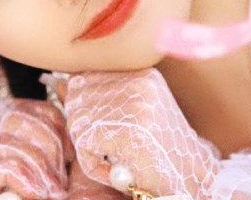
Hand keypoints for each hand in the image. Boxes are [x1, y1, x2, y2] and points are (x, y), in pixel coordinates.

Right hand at [0, 98, 124, 199]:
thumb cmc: (97, 197)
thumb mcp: (94, 154)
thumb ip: (78, 118)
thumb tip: (64, 83)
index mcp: (37, 141)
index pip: (26, 106)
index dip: (51, 120)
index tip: (72, 149)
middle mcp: (13, 155)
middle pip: (9, 117)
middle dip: (45, 141)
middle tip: (65, 171)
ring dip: (34, 163)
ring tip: (54, 189)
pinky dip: (18, 177)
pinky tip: (39, 194)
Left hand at [65, 69, 219, 197]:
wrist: (191, 178)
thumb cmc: (159, 149)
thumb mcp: (131, 113)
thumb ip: (97, 95)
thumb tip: (58, 83)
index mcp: (140, 71)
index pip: (84, 77)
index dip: (84, 106)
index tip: (105, 126)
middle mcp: (138, 82)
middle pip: (77, 99)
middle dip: (85, 127)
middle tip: (112, 145)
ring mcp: (134, 106)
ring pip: (78, 122)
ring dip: (91, 147)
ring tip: (118, 155)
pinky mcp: (127, 132)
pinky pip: (85, 146)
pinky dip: (94, 163)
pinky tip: (119, 166)